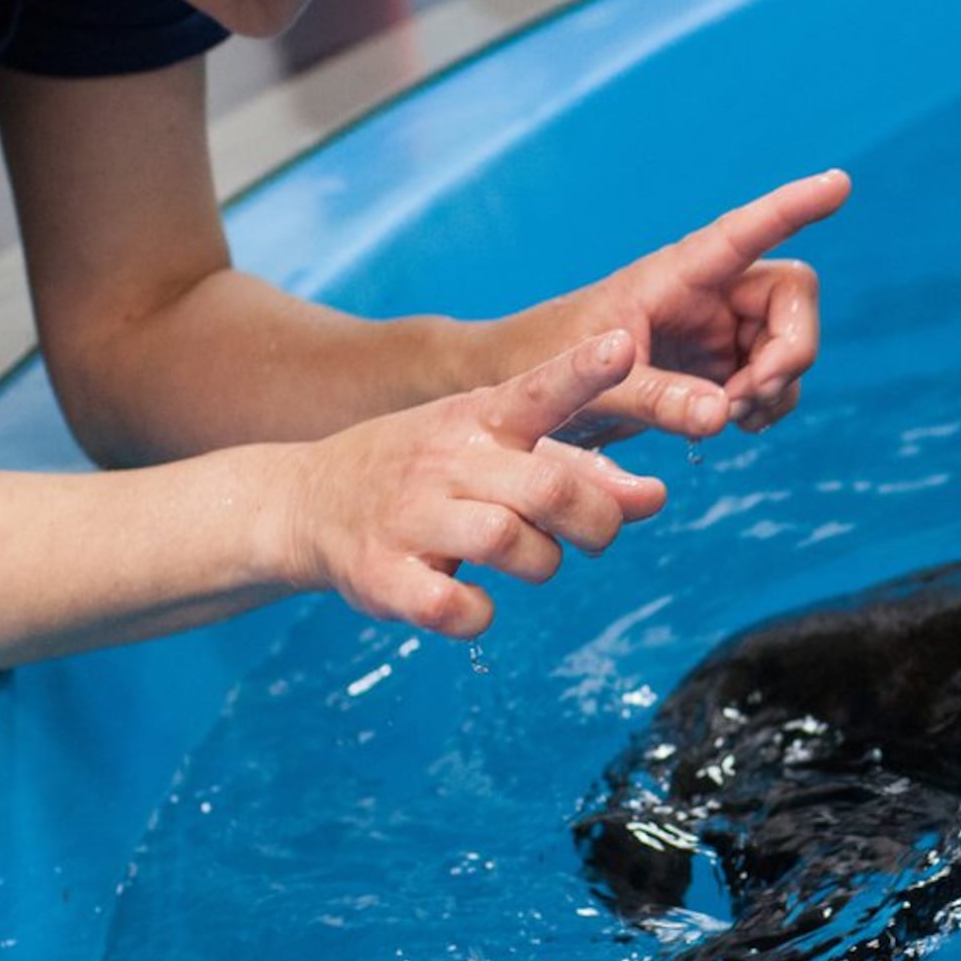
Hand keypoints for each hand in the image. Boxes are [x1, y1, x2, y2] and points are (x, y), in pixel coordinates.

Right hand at [279, 332, 669, 637]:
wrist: (306, 501)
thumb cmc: (427, 475)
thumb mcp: (494, 452)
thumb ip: (577, 472)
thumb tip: (654, 497)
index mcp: (479, 420)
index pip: (539, 388)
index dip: (585, 371)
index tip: (624, 346)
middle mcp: (446, 460)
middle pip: (550, 489)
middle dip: (597, 521)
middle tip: (596, 534)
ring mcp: (409, 516)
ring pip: (510, 543)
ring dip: (542, 564)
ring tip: (528, 559)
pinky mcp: (381, 575)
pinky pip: (452, 607)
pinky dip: (478, 614)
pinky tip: (472, 601)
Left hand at [511, 169, 851, 444]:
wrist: (526, 394)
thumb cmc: (548, 367)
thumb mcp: (595, 386)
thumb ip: (657, 399)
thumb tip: (721, 415)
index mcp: (676, 273)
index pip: (744, 232)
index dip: (794, 206)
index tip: (839, 182)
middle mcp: (709, 291)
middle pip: (793, 297)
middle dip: (791, 351)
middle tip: (747, 400)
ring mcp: (719, 327)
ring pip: (790, 342)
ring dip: (777, 386)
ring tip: (726, 419)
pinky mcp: (719, 363)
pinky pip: (772, 377)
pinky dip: (766, 404)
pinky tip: (727, 422)